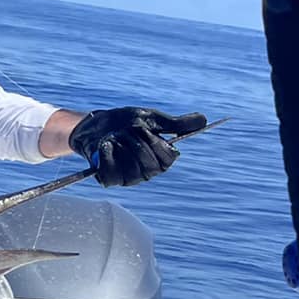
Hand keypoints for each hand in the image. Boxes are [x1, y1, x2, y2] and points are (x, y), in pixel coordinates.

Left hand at [67, 107, 208, 187]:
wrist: (95, 125)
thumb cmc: (125, 122)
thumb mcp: (151, 119)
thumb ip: (176, 123)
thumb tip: (203, 120)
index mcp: (160, 160)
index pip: (168, 158)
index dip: (155, 141)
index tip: (145, 129)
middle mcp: (146, 173)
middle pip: (150, 163)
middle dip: (136, 141)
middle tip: (126, 130)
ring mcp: (128, 178)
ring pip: (132, 168)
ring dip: (121, 146)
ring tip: (114, 136)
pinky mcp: (109, 180)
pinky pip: (112, 172)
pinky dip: (108, 154)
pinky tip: (104, 145)